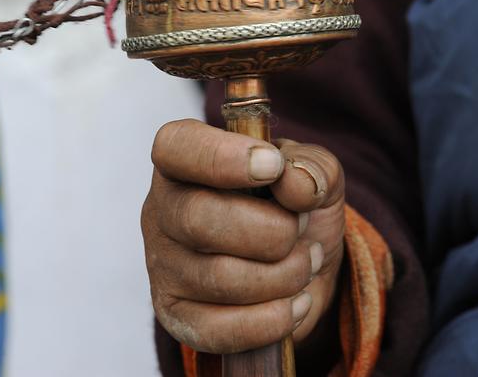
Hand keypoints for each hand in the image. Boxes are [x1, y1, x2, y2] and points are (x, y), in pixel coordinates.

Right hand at [142, 119, 344, 353]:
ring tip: (306, 262)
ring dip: (284, 274)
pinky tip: (296, 302)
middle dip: (270, 230)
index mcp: (184, 161)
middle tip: (300, 228)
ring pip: (218, 277)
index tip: (271, 166)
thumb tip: (295, 184)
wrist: (301, 267)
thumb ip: (312, 167)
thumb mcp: (315, 174)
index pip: (176, 147)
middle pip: (197, 219)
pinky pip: (219, 329)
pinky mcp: (176, 316)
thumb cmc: (294, 207)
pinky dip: (273, 319)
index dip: (221, 157)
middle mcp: (162, 210)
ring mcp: (163, 266)